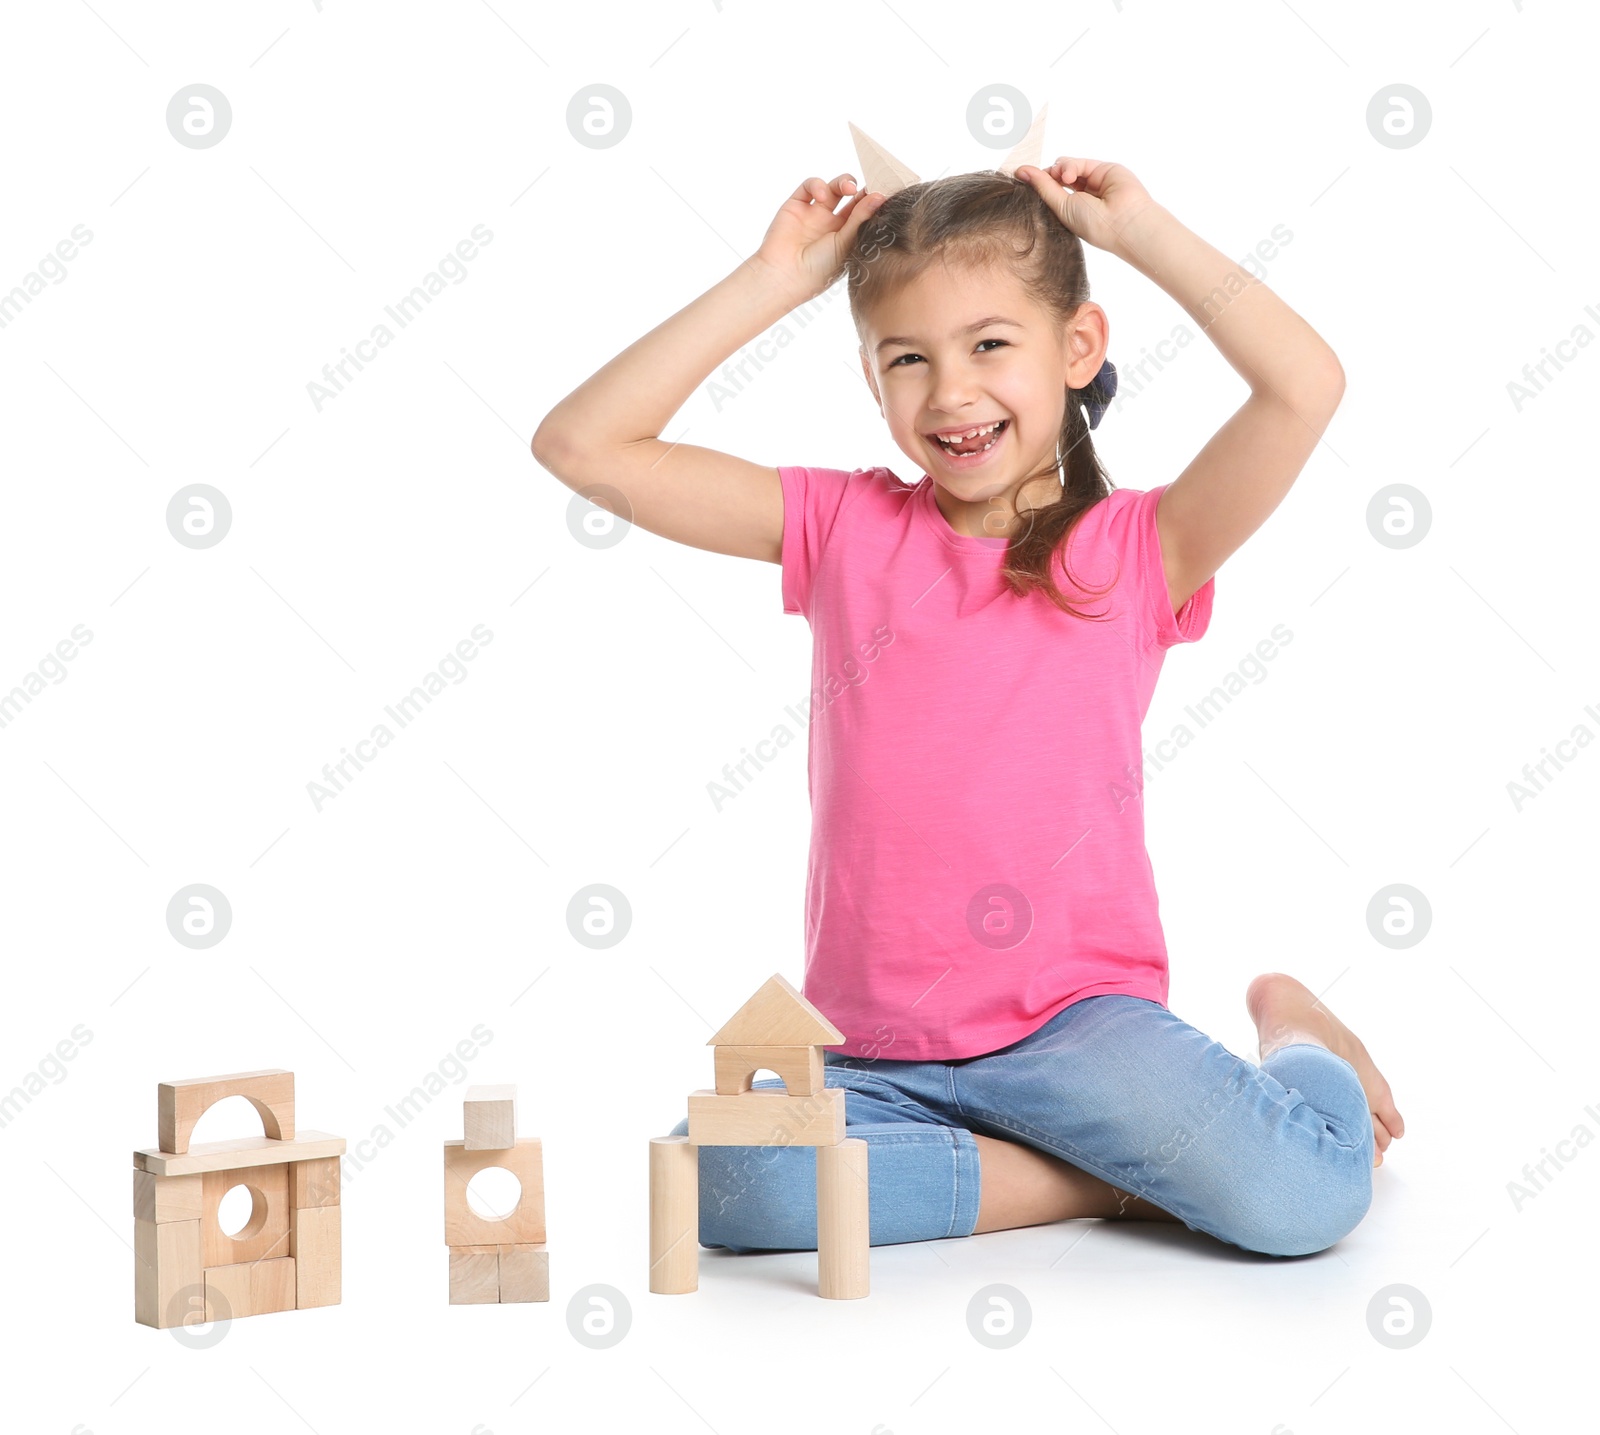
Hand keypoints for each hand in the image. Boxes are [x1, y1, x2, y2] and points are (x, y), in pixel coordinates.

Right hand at [751, 174, 883, 300]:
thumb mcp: (845, 244)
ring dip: (843, 182)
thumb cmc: (818, 270)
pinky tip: (822, 196)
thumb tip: (880, 196)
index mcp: (847, 238)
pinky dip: (817, 185)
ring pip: (833, 188)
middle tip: (869, 186)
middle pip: (851, 197)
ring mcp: (814, 214)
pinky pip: (809, 187)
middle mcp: (831, 225)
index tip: (884, 192)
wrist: (784, 276)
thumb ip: (861, 218)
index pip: (864, 212)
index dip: (873, 201)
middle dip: (861, 189)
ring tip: (848, 188)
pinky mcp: (796, 206)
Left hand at [1015, 158, 1162, 261]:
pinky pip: (1079, 162)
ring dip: (1059, 169)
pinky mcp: (1101, 169)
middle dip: (1047, 175)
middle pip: (1055, 177)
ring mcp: (1091, 182)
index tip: (1020, 177)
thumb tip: (1021, 171)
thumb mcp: (1061, 207)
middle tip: (1043, 179)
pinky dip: (1070, 165)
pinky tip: (1070, 175)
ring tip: (1064, 179)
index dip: (1036, 184)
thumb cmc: (1093, 224)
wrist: (1124, 220)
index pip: (1048, 192)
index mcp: (1069, 211)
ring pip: (1066, 167)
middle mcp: (1080, 197)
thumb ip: (1043, 187)